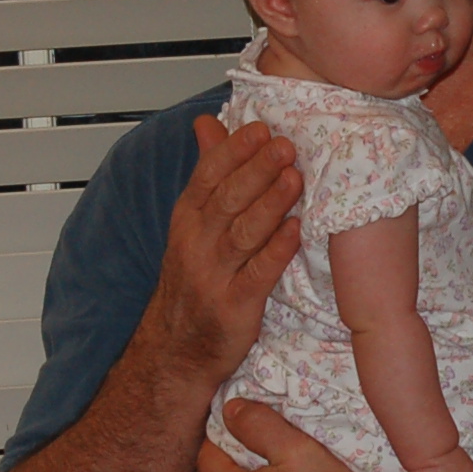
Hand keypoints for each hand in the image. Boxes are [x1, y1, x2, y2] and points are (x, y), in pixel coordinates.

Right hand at [137, 117, 300, 385]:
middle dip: (256, 170)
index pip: (207, 176)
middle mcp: (196, 243)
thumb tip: (208, 122)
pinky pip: (257, 274)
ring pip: (242, 233)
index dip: (233, 151)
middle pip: (227, 199)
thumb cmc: (194, 280)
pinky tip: (296, 231)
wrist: (176, 349)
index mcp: (187, 219)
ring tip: (295, 178)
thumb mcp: (192, 224)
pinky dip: (277, 251)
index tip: (261, 129)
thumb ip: (207, 172)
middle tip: (285, 146)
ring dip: (270, 203)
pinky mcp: (234, 307)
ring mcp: (214, 276)